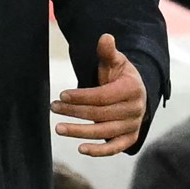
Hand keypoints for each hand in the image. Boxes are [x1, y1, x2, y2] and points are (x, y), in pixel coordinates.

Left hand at [51, 33, 146, 155]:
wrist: (135, 92)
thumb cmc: (120, 75)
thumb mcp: (115, 61)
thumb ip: (108, 52)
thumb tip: (105, 37)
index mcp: (132, 89)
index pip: (102, 96)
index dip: (81, 96)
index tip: (62, 95)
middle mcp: (135, 110)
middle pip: (100, 114)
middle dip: (74, 112)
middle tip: (53, 107)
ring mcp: (133, 126)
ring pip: (103, 132)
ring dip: (79, 132)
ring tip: (58, 128)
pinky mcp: (129, 139)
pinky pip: (114, 148)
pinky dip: (99, 151)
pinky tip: (81, 149)